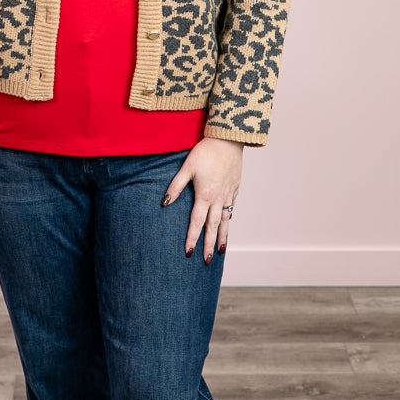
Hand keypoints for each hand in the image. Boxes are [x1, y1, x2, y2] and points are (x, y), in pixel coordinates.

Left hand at [162, 137, 243, 263]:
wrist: (229, 139)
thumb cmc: (205, 151)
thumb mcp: (187, 167)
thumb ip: (176, 186)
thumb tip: (164, 202)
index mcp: (204, 195)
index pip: (196, 222)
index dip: (192, 238)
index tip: (189, 252)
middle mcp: (218, 198)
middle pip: (212, 226)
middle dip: (208, 245)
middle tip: (206, 261)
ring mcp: (229, 194)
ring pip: (225, 220)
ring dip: (222, 237)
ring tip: (220, 251)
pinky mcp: (235, 188)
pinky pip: (231, 207)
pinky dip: (229, 218)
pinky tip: (227, 224)